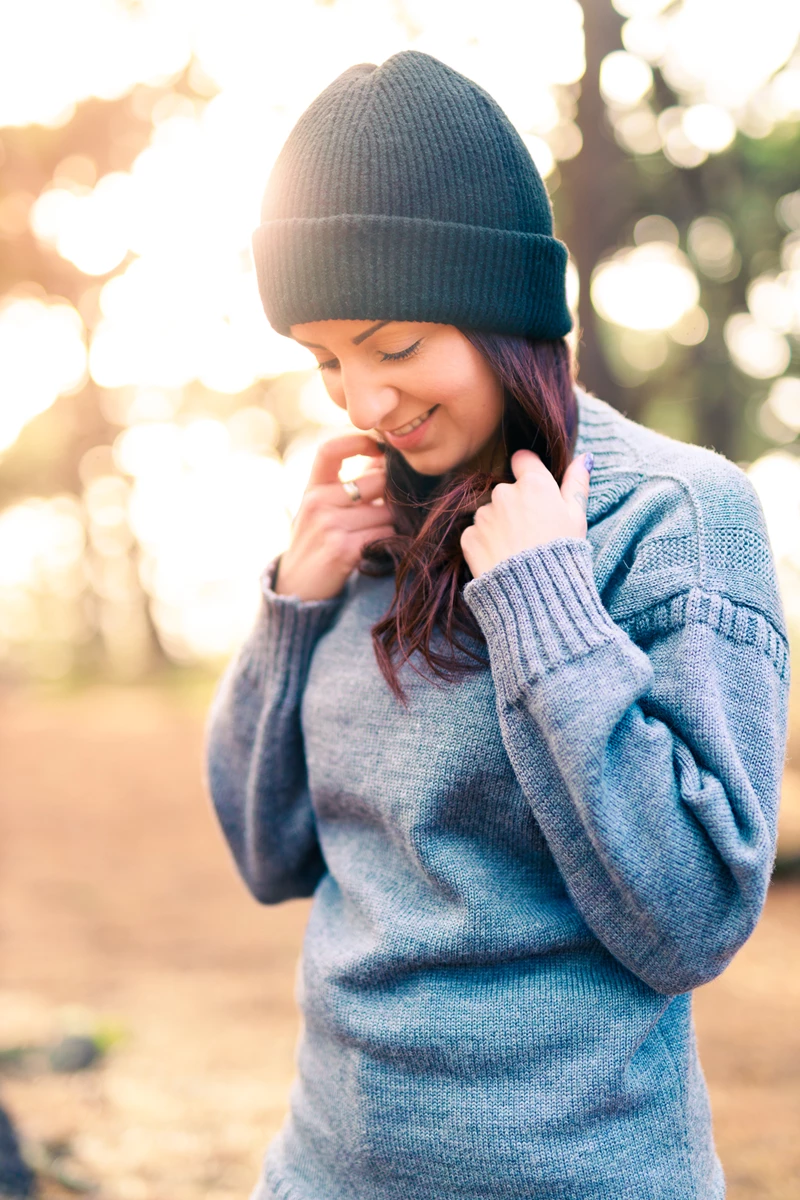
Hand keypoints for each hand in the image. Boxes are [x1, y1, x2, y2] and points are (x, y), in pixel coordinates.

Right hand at [274, 435, 393, 600]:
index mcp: (312, 488)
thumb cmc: (316, 544)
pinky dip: (391, 541)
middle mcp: (317, 503)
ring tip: (378, 534)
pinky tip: (380, 548)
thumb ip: (347, 485)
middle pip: (376, 482)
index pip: (330, 450)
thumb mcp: (320, 510)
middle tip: (388, 510)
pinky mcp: (343, 549)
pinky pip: (385, 534)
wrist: (297, 589)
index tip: (378, 449)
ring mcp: (329, 526)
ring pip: (386, 511)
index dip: (357, 441)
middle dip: (390, 495)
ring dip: (392, 523)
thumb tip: (386, 461)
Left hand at [460, 450, 591, 579]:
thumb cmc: (562, 554)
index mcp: (533, 484)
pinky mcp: (469, 537)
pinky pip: (476, 534)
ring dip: (499, 525)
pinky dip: (486, 544)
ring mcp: (483, 515)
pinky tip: (502, 559)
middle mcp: (504, 493)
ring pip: (490, 513)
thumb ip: (577, 484)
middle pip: (506, 490)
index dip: (529, 473)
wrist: (536, 595)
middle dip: (515, 505)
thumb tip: (584, 458)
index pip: (523, 460)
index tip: (535, 493)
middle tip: (531, 533)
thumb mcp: (577, 517)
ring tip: (517, 550)